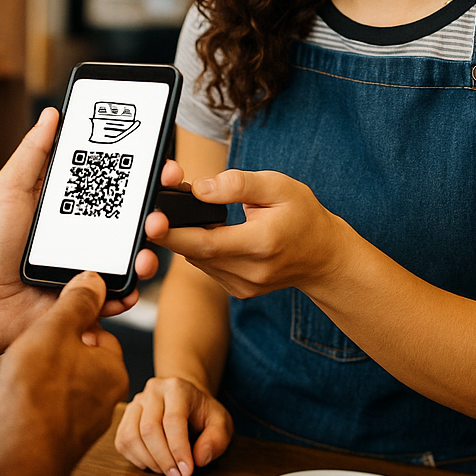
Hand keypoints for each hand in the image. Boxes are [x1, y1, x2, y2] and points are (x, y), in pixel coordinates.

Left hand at [0, 109, 165, 368]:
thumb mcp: (10, 189)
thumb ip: (33, 153)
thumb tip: (52, 114)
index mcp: (75, 204)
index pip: (119, 184)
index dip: (145, 174)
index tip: (162, 165)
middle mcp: (90, 233)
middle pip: (137, 220)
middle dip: (158, 214)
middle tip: (158, 214)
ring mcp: (93, 265)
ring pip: (135, 257)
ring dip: (148, 255)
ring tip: (143, 255)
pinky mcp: (91, 297)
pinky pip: (120, 293)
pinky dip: (128, 292)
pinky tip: (126, 287)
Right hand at [0, 273, 128, 473]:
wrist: (15, 456)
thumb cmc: (37, 394)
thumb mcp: (55, 330)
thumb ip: (76, 302)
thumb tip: (94, 281)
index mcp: (113, 370)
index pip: (99, 333)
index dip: (70, 324)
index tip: (50, 323)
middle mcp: (105, 400)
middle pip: (77, 359)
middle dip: (50, 352)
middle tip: (30, 351)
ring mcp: (82, 423)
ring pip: (58, 385)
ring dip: (36, 378)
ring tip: (19, 378)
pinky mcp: (58, 440)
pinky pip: (43, 410)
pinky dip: (28, 402)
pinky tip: (13, 402)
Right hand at [115, 376, 232, 475]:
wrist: (186, 400)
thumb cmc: (203, 413)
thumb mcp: (221, 423)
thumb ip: (216, 440)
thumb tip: (199, 458)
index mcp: (177, 388)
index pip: (173, 420)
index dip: (179, 449)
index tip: (187, 471)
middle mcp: (153, 391)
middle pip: (149, 429)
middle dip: (163, 459)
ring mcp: (136, 402)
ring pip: (131, 436)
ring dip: (149, 461)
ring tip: (166, 470)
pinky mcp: (125, 417)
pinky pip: (122, 441)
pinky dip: (136, 459)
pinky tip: (153, 463)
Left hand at [149, 169, 339, 298]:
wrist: (324, 256)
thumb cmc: (303, 215)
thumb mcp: (278, 186)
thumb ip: (238, 185)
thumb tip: (200, 188)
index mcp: (262, 243)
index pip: (206, 243)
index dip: (173, 233)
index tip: (152, 221)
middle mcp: (251, 271)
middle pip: (195, 253)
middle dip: (172, 231)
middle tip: (156, 212)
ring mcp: (244, 285)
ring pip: (198, 260)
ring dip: (187, 238)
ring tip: (188, 215)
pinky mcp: (239, 290)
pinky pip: (208, 267)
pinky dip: (202, 249)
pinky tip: (210, 233)